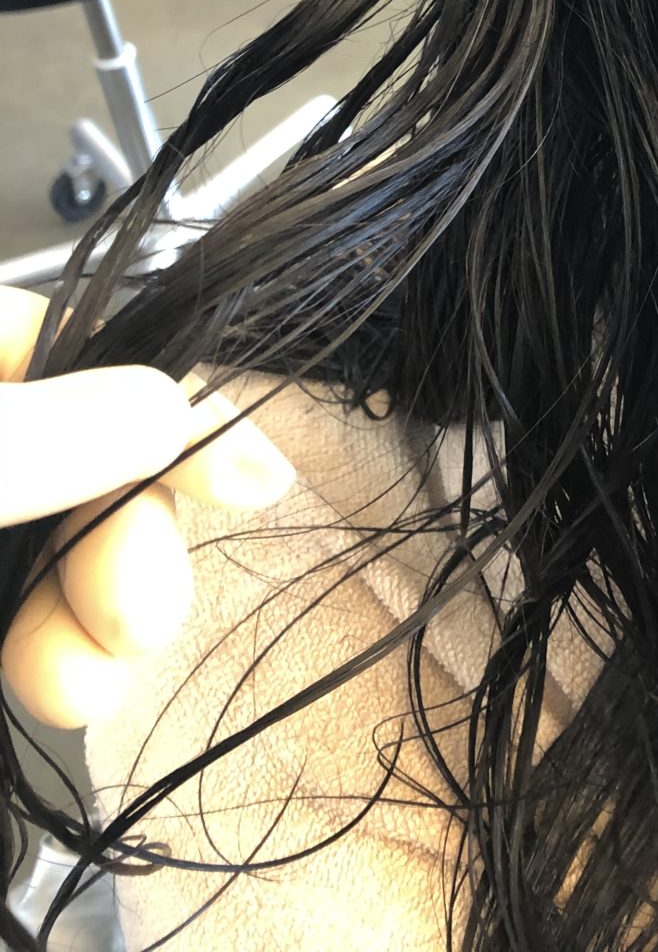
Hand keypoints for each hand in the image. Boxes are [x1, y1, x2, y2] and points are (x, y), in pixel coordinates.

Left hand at [0, 285, 293, 728]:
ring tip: (86, 680)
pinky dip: (53, 652)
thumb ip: (45, 434)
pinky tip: (67, 686)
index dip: (177, 410)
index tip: (258, 479)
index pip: (89, 346)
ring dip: (95, 619)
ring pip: (59, 543)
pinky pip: (21, 610)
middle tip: (142, 610)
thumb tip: (170, 408)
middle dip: (130, 537)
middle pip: (85, 454)